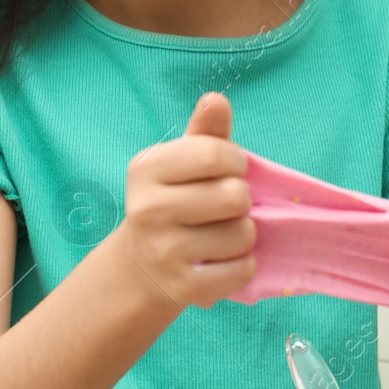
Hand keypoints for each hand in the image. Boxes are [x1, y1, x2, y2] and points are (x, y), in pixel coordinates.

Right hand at [118, 92, 256, 308]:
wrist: (144, 264)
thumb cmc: (176, 198)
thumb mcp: (184, 161)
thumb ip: (205, 132)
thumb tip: (216, 100)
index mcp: (146, 170)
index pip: (214, 154)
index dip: (236, 161)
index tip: (231, 169)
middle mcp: (147, 211)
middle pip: (234, 195)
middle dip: (241, 198)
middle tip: (225, 205)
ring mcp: (163, 253)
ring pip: (243, 234)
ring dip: (244, 232)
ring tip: (222, 232)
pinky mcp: (184, 288)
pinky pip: (243, 270)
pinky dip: (244, 264)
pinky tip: (222, 259)